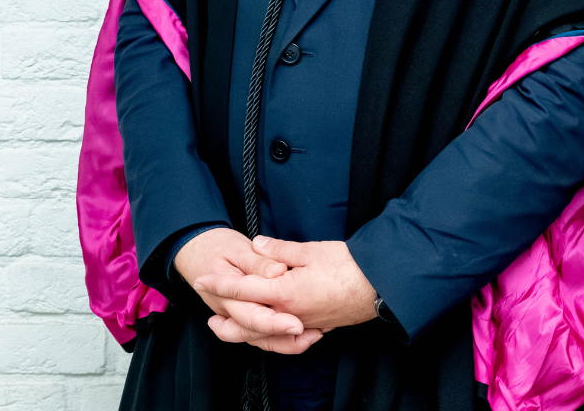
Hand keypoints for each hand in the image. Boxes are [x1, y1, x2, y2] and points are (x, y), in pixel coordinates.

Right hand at [173, 227, 318, 354]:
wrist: (199, 252)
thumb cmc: (217, 248)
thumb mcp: (238, 249)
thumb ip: (258, 262)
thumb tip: (278, 272)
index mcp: (226, 296)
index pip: (250, 315)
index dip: (275, 322)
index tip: (297, 324)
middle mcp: (230, 312)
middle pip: (256, 334)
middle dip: (284, 338)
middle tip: (310, 333)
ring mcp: (237, 318)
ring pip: (260, 340)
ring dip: (286, 343)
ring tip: (313, 336)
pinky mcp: (246, 318)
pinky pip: (263, 336)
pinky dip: (283, 339)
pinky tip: (306, 335)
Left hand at [193, 238, 379, 344]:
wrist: (380, 286)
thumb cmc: (350, 267)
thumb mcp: (311, 250)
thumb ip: (280, 250)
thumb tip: (258, 244)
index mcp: (285, 292)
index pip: (243, 289)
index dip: (221, 283)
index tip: (203, 279)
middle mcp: (289, 314)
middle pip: (246, 322)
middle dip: (224, 316)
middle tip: (207, 310)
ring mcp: (301, 324)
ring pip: (262, 336)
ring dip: (240, 332)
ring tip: (226, 327)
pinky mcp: (313, 328)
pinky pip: (281, 340)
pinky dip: (266, 339)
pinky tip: (262, 333)